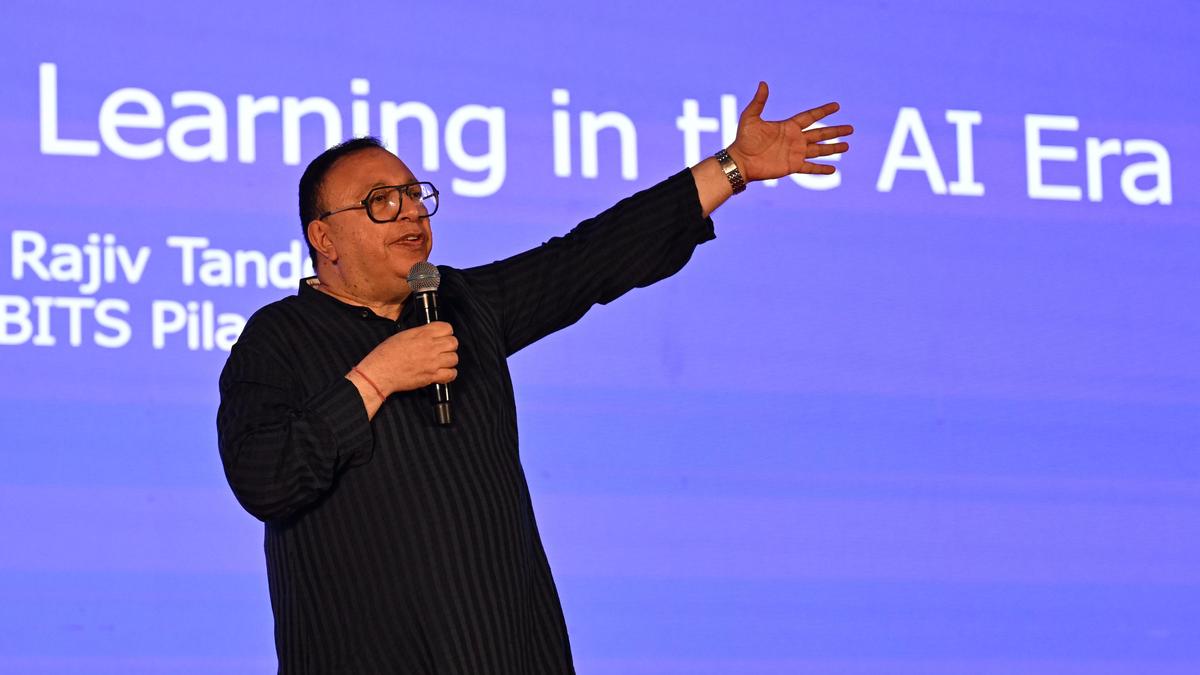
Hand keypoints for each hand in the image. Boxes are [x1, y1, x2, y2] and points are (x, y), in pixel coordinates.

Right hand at [356, 321, 458, 395]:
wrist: (380, 372)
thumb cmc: (386, 354)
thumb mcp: (403, 335)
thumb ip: (420, 333)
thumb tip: (430, 334)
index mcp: (423, 334)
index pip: (447, 328)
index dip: (446, 332)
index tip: (442, 336)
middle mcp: (430, 347)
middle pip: (453, 343)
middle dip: (449, 346)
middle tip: (442, 349)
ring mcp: (432, 362)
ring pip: (454, 358)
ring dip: (449, 360)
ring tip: (441, 362)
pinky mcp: (431, 376)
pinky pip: (451, 374)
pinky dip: (449, 374)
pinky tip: (442, 372)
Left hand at [727, 81, 853, 181]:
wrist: (740, 161)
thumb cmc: (744, 139)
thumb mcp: (750, 117)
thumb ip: (759, 102)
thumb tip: (763, 83)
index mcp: (788, 126)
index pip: (810, 116)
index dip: (823, 111)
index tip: (837, 106)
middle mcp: (794, 139)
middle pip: (820, 133)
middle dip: (835, 131)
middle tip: (851, 128)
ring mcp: (795, 153)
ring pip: (819, 150)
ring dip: (833, 149)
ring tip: (847, 146)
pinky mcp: (792, 167)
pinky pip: (810, 168)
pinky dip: (821, 169)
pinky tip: (833, 170)